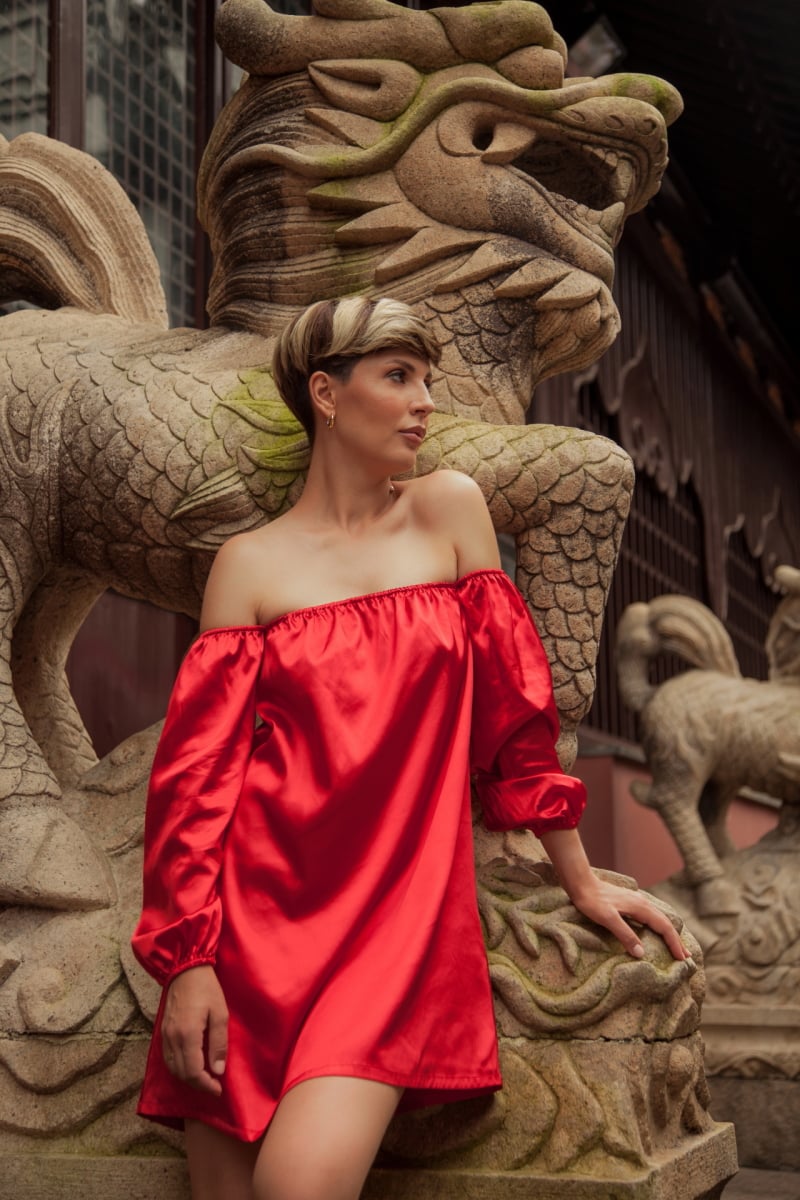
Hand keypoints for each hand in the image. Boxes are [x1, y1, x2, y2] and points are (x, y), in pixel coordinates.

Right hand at [161, 964, 227, 1095]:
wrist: (186, 969)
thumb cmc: (207, 989)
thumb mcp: (220, 1014)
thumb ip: (218, 1043)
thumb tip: (218, 1070)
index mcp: (187, 1035)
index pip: (193, 1071)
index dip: (206, 1085)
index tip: (218, 1089)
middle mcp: (172, 1038)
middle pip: (181, 1073)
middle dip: (197, 1085)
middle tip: (213, 1086)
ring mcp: (164, 1035)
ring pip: (172, 1068)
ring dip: (187, 1078)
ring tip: (204, 1079)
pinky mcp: (162, 1031)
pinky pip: (167, 1058)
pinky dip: (178, 1068)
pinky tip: (190, 1067)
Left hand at [539, 828, 689, 961]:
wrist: (581, 883)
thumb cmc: (592, 901)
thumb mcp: (607, 919)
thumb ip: (625, 934)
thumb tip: (641, 953)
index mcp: (641, 907)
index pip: (664, 927)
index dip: (674, 943)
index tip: (682, 959)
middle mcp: (643, 903)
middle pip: (665, 923)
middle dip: (676, 940)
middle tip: (685, 957)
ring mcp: (637, 902)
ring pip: (659, 919)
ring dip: (669, 934)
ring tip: (675, 948)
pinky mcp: (630, 903)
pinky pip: (651, 918)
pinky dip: (659, 928)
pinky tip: (655, 933)